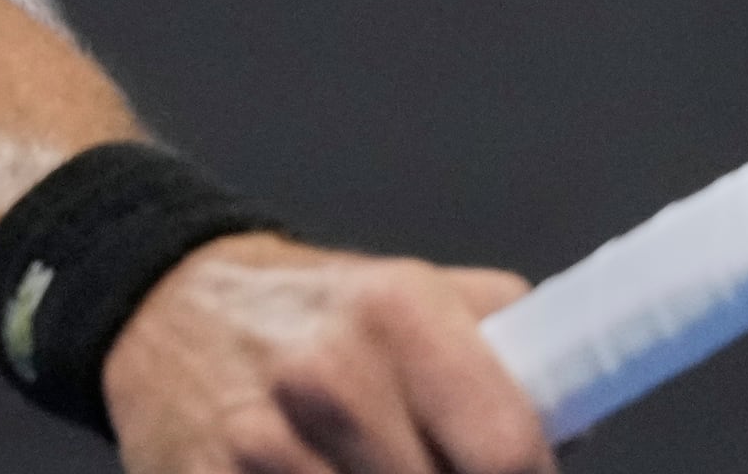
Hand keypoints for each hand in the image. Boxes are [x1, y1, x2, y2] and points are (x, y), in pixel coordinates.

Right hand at [102, 234, 549, 473]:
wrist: (167, 309)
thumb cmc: (314, 313)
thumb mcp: (419, 291)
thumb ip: (510, 345)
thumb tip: (580, 424)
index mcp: (399, 313)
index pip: (506, 451)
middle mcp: (330, 376)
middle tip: (437, 470)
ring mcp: (261, 445)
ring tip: (369, 470)